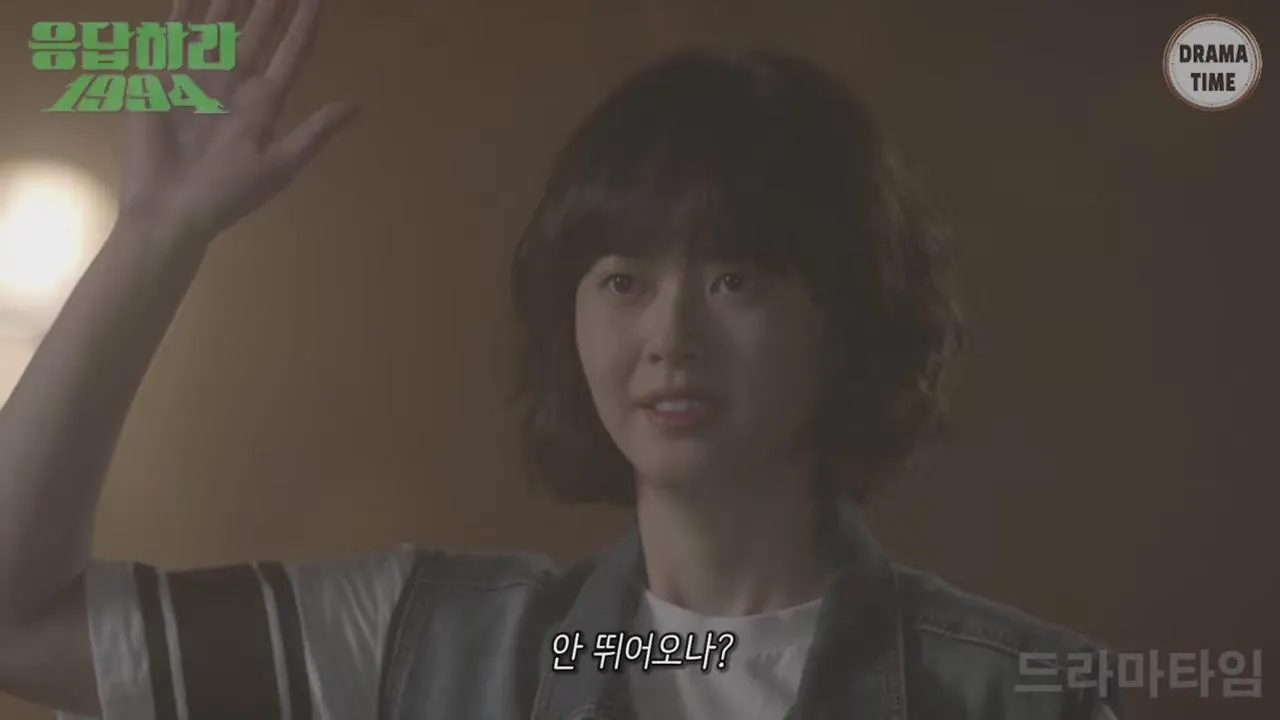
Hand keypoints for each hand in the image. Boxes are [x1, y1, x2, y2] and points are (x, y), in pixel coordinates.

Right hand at [119, 0, 358, 244]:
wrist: (170, 209)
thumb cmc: (227, 194)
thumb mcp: (280, 165)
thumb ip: (314, 132)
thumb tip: (357, 106)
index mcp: (265, 103)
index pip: (292, 52)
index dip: (306, 23)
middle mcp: (235, 84)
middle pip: (258, 31)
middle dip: (270, 3)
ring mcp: (199, 77)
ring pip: (220, 25)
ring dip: (231, 0)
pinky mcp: (164, 77)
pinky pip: (176, 33)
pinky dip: (184, 10)